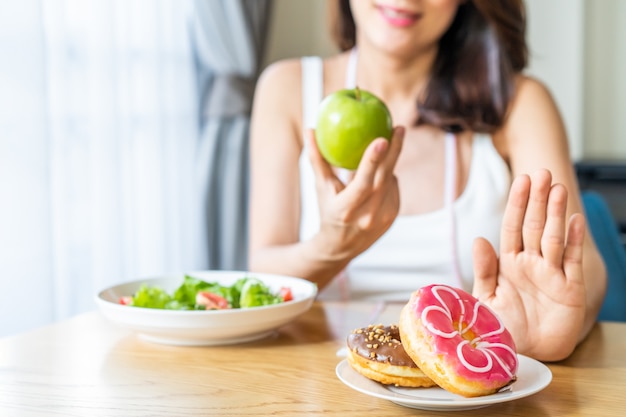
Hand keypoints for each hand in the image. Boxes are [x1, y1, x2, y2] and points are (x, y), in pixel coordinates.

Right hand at [307, 126, 404, 259]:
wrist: (340, 247)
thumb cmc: (327, 211)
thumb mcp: (320, 188)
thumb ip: (316, 159)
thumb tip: (309, 129)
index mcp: (346, 209)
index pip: (363, 183)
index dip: (372, 161)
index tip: (382, 139)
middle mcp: (368, 216)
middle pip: (385, 178)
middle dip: (395, 151)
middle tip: (399, 128)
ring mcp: (383, 218)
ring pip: (390, 180)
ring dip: (388, 163)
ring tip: (385, 147)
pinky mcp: (393, 217)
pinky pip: (393, 187)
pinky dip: (387, 176)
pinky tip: (381, 171)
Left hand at [472, 169, 585, 360]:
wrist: (523, 354)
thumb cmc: (502, 326)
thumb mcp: (486, 298)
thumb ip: (484, 270)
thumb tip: (479, 238)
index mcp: (508, 263)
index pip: (512, 227)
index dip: (517, 204)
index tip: (521, 180)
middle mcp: (531, 263)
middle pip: (534, 226)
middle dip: (537, 200)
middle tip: (541, 172)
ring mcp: (551, 274)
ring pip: (553, 237)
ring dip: (555, 213)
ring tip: (557, 188)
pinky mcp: (570, 289)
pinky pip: (571, 261)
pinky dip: (572, 241)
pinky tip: (574, 220)